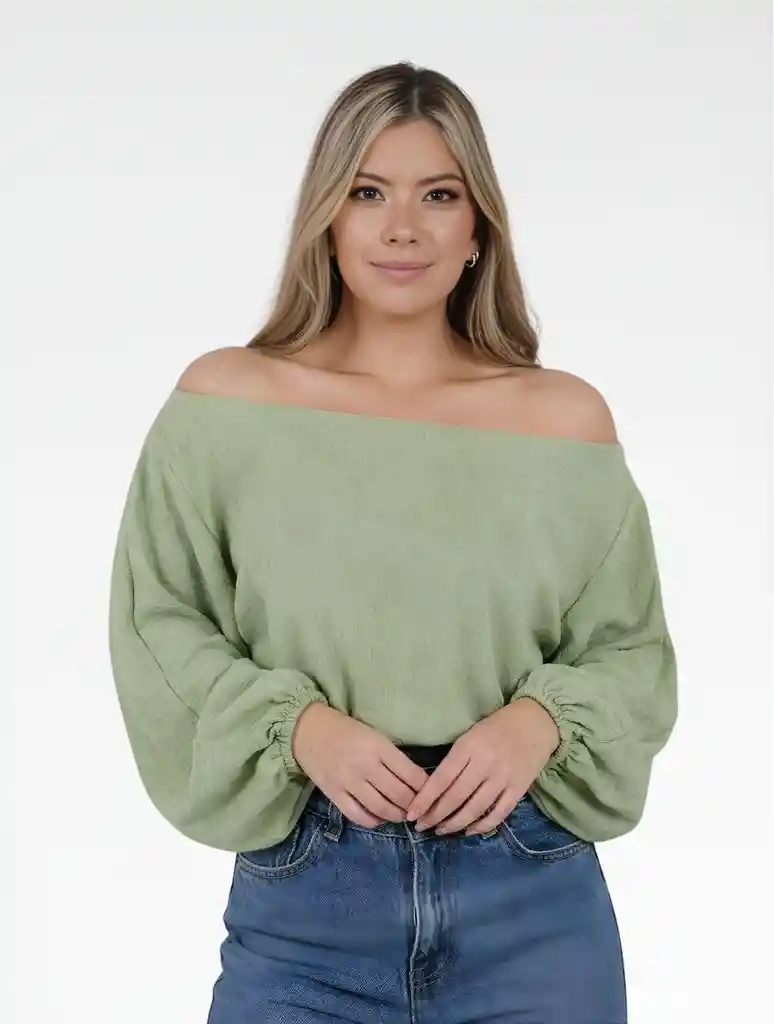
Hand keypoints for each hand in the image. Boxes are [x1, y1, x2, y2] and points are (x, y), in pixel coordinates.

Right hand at [291, 703, 429, 827]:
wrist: (308, 730)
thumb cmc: (345, 729)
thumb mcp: (374, 735)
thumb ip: (393, 757)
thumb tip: (415, 781)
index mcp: (379, 747)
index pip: (412, 775)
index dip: (426, 789)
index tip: (431, 794)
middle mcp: (366, 765)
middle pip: (400, 795)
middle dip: (414, 806)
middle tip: (419, 809)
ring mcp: (349, 782)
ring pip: (381, 808)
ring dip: (397, 815)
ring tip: (403, 815)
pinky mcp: (334, 794)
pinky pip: (358, 815)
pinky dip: (373, 821)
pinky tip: (380, 819)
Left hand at [404, 698, 560, 835]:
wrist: (537, 722)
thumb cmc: (497, 726)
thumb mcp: (471, 734)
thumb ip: (455, 759)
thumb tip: (434, 788)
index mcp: (469, 746)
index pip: (442, 778)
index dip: (425, 799)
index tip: (411, 814)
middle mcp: (485, 763)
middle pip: (456, 797)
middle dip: (436, 816)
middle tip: (422, 827)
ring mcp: (504, 778)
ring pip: (475, 809)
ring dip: (455, 824)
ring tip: (441, 830)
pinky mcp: (519, 789)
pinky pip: (498, 814)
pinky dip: (482, 826)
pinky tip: (469, 830)